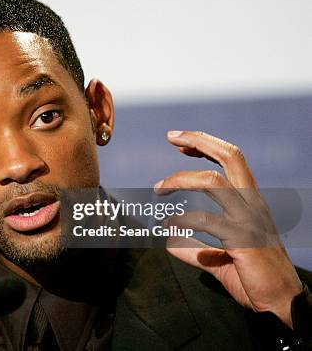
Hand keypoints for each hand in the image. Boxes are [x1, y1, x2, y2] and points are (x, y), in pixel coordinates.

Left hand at [154, 130, 302, 327]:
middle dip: (199, 141)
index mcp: (251, 202)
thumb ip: (194, 249)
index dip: (206, 146)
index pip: (232, 161)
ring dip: (181, 179)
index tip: (181, 144)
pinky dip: (181, 220)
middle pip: (230, 157)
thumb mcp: (219, 258)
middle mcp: (253, 204)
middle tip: (171, 136)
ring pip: (214, 181)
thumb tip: (168, 243)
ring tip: (158, 189)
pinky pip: (206, 221)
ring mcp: (249, 220)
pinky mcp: (242, 239)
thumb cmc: (254, 279)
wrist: (281, 304)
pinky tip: (167, 226)